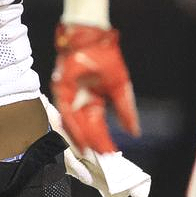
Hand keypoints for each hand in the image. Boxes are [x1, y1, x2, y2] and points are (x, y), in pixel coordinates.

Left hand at [51, 23, 139, 153]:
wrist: (93, 35)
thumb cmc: (105, 57)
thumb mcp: (120, 87)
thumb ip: (127, 110)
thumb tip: (135, 131)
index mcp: (93, 101)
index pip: (97, 125)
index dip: (104, 140)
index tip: (112, 155)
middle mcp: (79, 101)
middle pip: (85, 128)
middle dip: (93, 144)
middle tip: (102, 161)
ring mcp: (69, 96)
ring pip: (74, 124)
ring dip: (83, 140)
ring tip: (91, 155)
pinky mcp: (61, 89)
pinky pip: (66, 112)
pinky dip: (74, 126)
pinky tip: (81, 138)